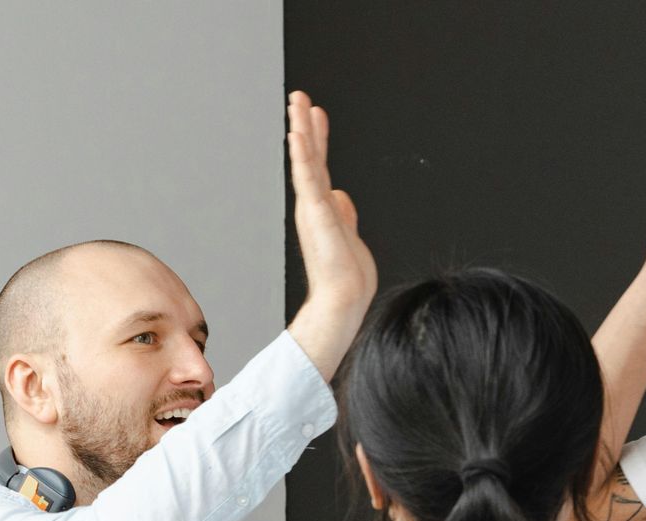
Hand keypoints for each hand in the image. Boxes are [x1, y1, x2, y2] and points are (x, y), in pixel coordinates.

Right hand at [287, 89, 376, 377]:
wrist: (344, 299)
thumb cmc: (347, 276)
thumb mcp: (350, 235)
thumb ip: (344, 213)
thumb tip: (342, 194)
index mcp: (322, 208)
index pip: (319, 166)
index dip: (318, 139)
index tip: (316, 114)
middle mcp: (313, 204)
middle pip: (308, 156)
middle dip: (304, 125)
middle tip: (299, 96)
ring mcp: (313, 207)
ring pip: (305, 160)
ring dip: (300, 130)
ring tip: (296, 104)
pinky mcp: (315, 213)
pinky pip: (306, 178)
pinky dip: (301, 155)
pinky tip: (297, 134)